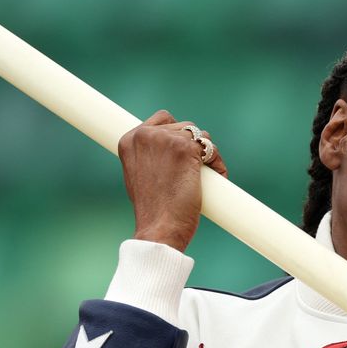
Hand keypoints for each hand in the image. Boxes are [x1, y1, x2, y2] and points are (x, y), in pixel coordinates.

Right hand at [116, 110, 227, 250]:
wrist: (158, 228)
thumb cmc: (152, 211)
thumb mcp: (138, 176)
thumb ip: (148, 158)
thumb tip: (167, 153)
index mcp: (129, 140)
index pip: (162, 119)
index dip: (176, 133)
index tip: (182, 151)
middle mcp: (145, 135)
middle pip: (183, 126)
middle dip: (193, 145)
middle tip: (196, 168)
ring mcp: (165, 140)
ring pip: (199, 135)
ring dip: (207, 153)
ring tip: (206, 176)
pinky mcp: (185, 149)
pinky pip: (210, 148)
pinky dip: (217, 163)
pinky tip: (217, 177)